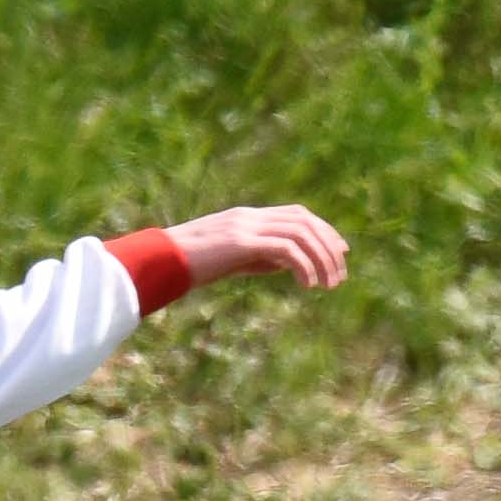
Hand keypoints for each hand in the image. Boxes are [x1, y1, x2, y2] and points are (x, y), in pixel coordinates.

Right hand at [170, 204, 352, 292]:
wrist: (160, 261)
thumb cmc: (189, 265)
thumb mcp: (230, 260)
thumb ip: (259, 257)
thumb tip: (286, 264)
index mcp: (248, 218)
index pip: (297, 214)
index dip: (324, 230)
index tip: (341, 252)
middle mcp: (250, 216)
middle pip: (305, 221)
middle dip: (329, 247)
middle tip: (339, 276)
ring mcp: (246, 226)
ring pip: (301, 233)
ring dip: (321, 259)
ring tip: (328, 285)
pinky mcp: (242, 241)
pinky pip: (286, 249)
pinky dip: (303, 266)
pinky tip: (307, 285)